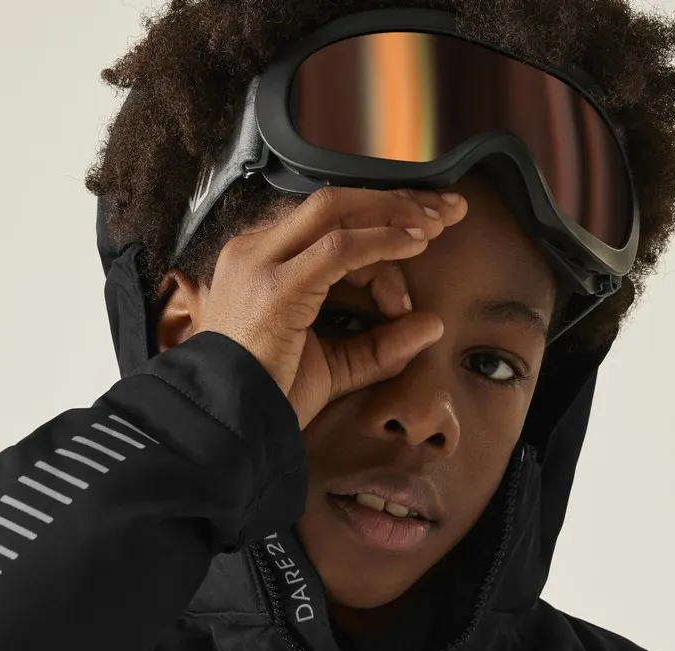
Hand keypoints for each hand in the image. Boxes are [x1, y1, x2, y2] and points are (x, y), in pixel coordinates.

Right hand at [196, 185, 467, 429]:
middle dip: (395, 200)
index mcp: (260, 262)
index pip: (325, 222)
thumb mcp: (333, 366)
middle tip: (446, 211)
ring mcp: (261, 264)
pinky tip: (414, 245)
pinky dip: (382, 242)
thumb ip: (379, 345)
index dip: (381, 219)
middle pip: (334, 203)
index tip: (426, 232)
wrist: (228, 426)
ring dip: (394, 215)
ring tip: (435, 228)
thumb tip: (433, 325)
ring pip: (337, 212)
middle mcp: (255, 252)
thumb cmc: (270, 398)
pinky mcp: (277, 287)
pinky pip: (340, 248)